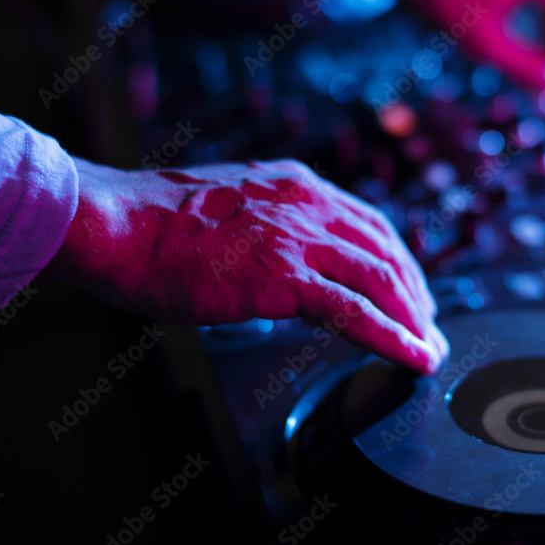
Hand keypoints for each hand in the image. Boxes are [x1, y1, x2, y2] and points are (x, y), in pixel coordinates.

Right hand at [43, 158, 448, 372]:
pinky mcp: (283, 278)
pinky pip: (356, 312)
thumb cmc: (152, 224)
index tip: (408, 290)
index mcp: (294, 186)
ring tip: (428, 350)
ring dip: (413, 319)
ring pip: (381, 279)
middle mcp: (307, 204)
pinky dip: (393, 338)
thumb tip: (275, 260)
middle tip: (427, 326)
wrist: (115, 225)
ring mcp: (298, 239)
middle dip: (414, 293)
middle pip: (385, 249)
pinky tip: (412, 358)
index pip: (367, 223)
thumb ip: (263, 227)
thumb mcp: (225, 208)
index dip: (396, 261)